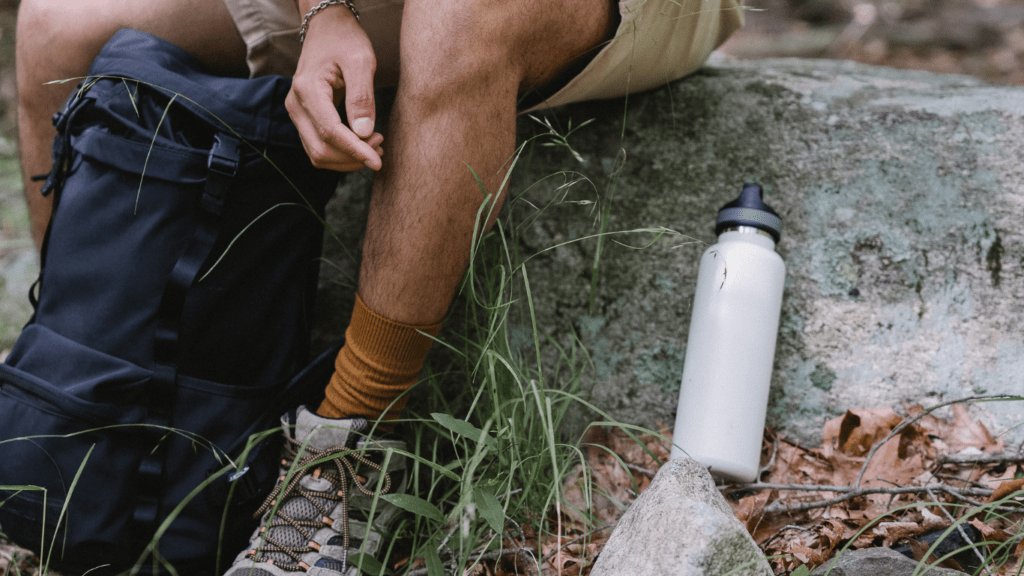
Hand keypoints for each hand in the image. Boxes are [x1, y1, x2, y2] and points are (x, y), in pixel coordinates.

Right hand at [286, 3, 383, 170]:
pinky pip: (318, 146)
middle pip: (321, 150)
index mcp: (307, 90)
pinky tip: (363, 143)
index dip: (355, 151)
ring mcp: (297, 112)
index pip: (330, 133)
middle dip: (352, 157)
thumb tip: (364, 133)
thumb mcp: (361, 61)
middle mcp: (295, 105)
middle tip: (380, 146)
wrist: (327, 29)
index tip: (378, 162)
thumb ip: (362, 97)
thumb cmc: (345, 40)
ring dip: (347, 158)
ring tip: (375, 145)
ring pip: (318, 154)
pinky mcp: (304, 117)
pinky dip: (340, 152)